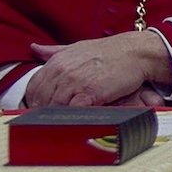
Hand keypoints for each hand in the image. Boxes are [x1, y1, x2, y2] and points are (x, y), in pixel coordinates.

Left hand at [24, 32, 171, 106]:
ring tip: (61, 124)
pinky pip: (72, 111)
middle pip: (41, 99)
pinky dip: (71, 118)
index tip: (41, 108)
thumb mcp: (78, 47)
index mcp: (57, 61)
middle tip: (50, 120)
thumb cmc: (110, 51)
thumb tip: (35, 48)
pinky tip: (75, 120)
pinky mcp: (89, 93)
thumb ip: (54, 51)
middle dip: (44, 111)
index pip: (34, 86)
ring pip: (54, 107)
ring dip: (56, 117)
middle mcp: (62, 70)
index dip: (35, 100)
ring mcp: (75, 82)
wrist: (137, 52)